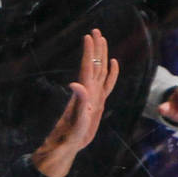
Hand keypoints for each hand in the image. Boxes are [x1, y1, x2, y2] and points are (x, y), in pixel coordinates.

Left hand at [32, 28, 117, 176]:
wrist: (65, 145)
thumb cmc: (70, 137)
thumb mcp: (76, 122)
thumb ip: (79, 103)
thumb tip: (77, 84)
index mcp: (85, 94)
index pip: (88, 68)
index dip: (88, 52)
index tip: (88, 36)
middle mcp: (89, 92)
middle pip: (94, 65)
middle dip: (96, 48)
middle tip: (96, 30)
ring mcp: (93, 97)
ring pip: (99, 71)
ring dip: (101, 55)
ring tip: (102, 40)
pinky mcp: (96, 103)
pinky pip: (105, 84)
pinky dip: (110, 73)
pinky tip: (112, 65)